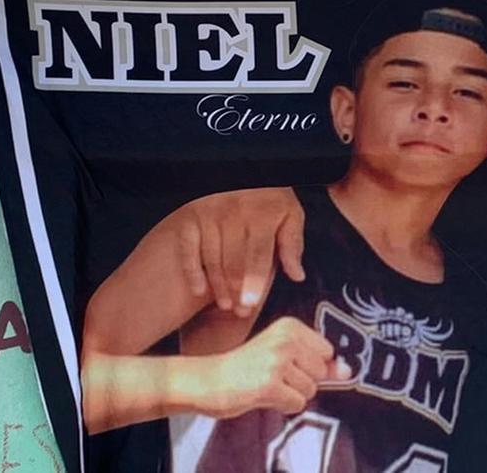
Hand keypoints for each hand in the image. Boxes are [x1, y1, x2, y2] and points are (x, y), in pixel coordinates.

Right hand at [159, 187, 305, 316]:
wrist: (245, 174)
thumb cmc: (270, 199)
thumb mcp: (290, 214)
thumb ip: (292, 244)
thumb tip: (297, 275)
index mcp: (262, 214)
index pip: (258, 255)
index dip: (254, 281)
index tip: (250, 304)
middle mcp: (235, 214)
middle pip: (234, 261)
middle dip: (237, 289)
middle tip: (241, 311)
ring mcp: (211, 215)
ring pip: (213, 259)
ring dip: (218, 285)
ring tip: (226, 305)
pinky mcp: (193, 218)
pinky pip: (188, 249)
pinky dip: (192, 271)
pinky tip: (199, 290)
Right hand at [197, 317, 349, 419]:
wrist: (210, 380)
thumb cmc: (248, 368)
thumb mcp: (285, 355)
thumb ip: (319, 363)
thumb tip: (348, 372)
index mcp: (290, 326)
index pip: (328, 351)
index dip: (311, 365)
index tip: (288, 363)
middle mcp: (285, 340)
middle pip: (322, 372)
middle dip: (303, 381)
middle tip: (275, 375)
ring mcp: (276, 362)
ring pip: (310, 390)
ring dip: (292, 394)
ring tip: (267, 384)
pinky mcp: (268, 385)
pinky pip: (297, 403)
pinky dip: (283, 405)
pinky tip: (264, 395)